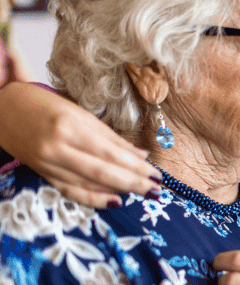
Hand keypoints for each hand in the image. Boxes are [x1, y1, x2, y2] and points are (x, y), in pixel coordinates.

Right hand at [0, 82, 161, 207]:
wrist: (2, 110)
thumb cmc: (42, 104)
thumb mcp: (78, 112)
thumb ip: (109, 135)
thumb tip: (140, 154)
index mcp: (70, 126)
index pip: (111, 152)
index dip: (136, 165)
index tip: (157, 173)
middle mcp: (58, 148)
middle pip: (103, 171)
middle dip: (134, 182)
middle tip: (156, 189)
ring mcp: (49, 164)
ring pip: (89, 183)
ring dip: (119, 190)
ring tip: (143, 193)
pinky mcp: (43, 174)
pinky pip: (71, 191)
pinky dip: (94, 198)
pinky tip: (114, 201)